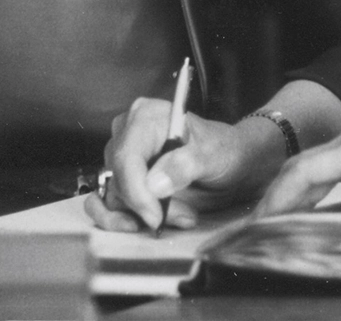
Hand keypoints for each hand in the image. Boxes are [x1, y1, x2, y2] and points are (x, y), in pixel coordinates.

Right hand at [84, 97, 270, 232]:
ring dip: (145, 215)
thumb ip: (186, 164)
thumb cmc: (224, 150)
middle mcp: (128, 135)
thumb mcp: (213, 154)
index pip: (126, 157)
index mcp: (147, 117)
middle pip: (118, 180)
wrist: (232, 164)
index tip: (155, 216)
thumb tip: (154, 184)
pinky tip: (154, 222)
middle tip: (183, 214)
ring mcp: (123, 160)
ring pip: (115, 198)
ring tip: (182, 214)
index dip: (136, 191)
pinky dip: (128, 220)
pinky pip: (108, 207)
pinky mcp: (123, 183)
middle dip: (148, 205)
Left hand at [252, 72, 340, 217]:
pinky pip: (302, 177)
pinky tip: (268, 218)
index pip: (326, 164)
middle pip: (303, 166)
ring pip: (296, 171)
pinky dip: (281, 197)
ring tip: (256, 224)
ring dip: (274, 197)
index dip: (305, 187)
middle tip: (262, 220)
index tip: (293, 211)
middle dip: (280, 193)